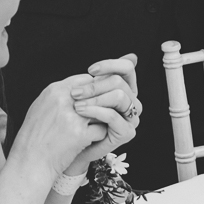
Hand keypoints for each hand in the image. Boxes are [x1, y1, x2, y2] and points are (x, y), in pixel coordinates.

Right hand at [12, 76, 112, 176]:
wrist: (29, 162)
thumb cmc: (33, 138)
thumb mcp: (40, 108)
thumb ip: (59, 96)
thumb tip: (78, 90)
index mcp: (53, 91)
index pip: (85, 79)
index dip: (93, 90)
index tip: (95, 100)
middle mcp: (63, 100)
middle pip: (96, 93)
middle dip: (102, 104)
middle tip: (102, 114)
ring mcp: (72, 117)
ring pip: (102, 110)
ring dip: (101, 119)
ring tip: (94, 127)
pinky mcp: (80, 135)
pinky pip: (101, 129)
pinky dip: (99, 136)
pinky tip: (90, 141)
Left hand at [66, 54, 139, 173]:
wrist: (71, 147)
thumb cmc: (78, 119)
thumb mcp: (89, 92)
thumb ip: (104, 75)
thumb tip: (132, 56)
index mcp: (125, 89)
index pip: (127, 69)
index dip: (109, 65)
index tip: (91, 71)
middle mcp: (131, 102)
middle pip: (119, 82)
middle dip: (94, 85)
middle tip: (75, 93)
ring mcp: (131, 118)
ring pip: (119, 97)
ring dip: (94, 98)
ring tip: (76, 105)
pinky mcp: (126, 132)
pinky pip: (113, 115)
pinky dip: (95, 111)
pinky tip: (81, 113)